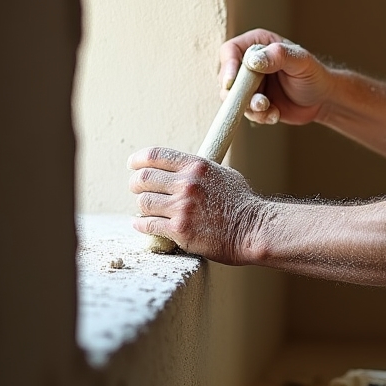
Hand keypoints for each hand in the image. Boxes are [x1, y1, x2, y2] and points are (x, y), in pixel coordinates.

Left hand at [128, 147, 264, 263]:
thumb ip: (199, 171)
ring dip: (142, 206)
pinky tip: (142, 223)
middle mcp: (187, 184)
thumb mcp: (223, 174)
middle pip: (143, 178)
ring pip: (143, 202)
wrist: (254, 230)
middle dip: (136, 184)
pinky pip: (147, 224)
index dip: (138, 159)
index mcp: (197, 166)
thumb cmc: (242, 203)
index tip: (132, 164)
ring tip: (147, 209)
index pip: (156, 156)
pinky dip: (141, 224)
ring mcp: (182, 207)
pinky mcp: (179, 230)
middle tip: (137, 188)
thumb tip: (180, 170)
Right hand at [220, 29, 332, 125]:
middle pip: (226, 77)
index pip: (230, 51)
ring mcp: (250, 85)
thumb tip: (253, 61)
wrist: (321, 99)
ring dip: (250, 107)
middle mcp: (249, 64)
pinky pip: (246, 112)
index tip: (231, 83)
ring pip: (233, 98)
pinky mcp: (253, 103)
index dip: (227, 67)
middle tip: (259, 102)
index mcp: (257, 44)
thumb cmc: (313, 74)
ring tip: (269, 108)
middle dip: (239, 93)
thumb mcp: (300, 61)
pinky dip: (259, 116)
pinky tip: (275, 114)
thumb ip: (278, 56)